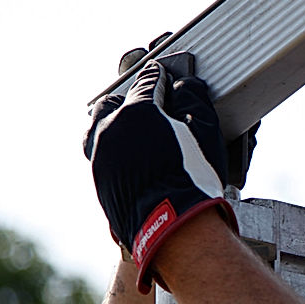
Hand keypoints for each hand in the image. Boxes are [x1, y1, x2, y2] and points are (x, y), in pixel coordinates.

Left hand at [83, 56, 235, 291]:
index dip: (159, 78)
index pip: (147, 83)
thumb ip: (193, 101)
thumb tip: (183, 87)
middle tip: (149, 105)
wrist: (173, 226)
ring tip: (132, 130)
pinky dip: (114, 149)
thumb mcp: (206, 132)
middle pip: (113, 102)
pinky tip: (132, 157)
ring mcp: (100, 157)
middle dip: (130, 99)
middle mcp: (110, 130)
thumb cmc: (193, 179)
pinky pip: (101, 155)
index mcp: (137, 111)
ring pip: (98, 128)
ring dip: (114, 124)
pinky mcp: (99, 180)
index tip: (164, 77)